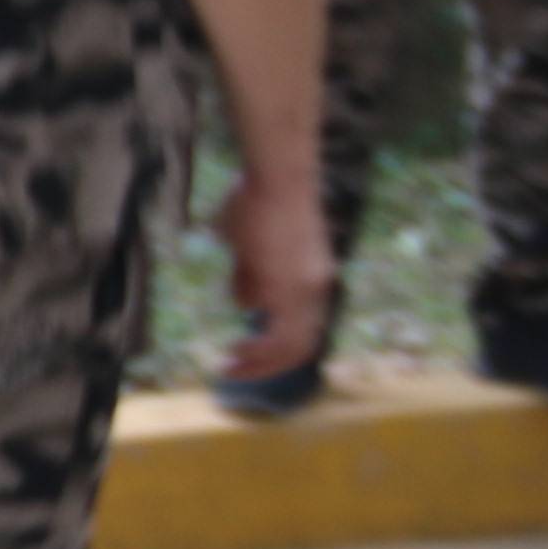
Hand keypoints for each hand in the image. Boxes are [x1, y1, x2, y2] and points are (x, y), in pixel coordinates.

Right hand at [212, 160, 337, 390]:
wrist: (279, 177)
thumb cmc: (261, 199)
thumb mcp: (252, 245)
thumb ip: (251, 275)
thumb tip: (246, 305)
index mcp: (313, 278)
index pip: (304, 327)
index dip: (276, 348)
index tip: (245, 352)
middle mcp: (317, 288)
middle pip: (302, 346)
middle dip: (267, 366)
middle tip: (234, 371)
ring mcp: (306, 289)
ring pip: (293, 346)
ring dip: (260, 364)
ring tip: (229, 367)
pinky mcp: (290, 287)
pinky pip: (279, 335)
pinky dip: (259, 352)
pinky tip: (234, 352)